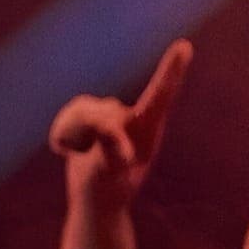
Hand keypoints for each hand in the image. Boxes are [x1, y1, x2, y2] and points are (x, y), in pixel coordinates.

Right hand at [48, 39, 192, 209]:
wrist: (96, 202)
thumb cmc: (108, 192)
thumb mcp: (109, 175)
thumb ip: (110, 151)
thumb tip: (108, 127)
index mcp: (148, 130)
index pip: (161, 95)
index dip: (170, 70)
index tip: (184, 46)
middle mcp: (133, 117)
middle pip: (100, 110)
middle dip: (87, 133)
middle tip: (93, 160)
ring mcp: (112, 114)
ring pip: (80, 110)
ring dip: (74, 136)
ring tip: (85, 157)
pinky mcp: (92, 115)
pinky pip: (67, 115)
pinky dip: (63, 136)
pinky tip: (74, 152)